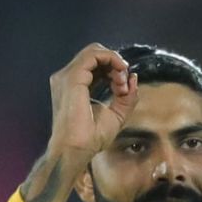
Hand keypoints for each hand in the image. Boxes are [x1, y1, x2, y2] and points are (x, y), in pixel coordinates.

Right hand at [48, 43, 139, 162]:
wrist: (76, 150)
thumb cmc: (91, 139)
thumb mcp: (116, 114)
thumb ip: (126, 97)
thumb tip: (133, 77)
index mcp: (75, 86)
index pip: (96, 65)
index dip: (114, 71)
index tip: (124, 90)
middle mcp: (67, 78)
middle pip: (96, 55)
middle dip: (115, 65)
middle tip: (124, 85)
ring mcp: (67, 76)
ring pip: (95, 51)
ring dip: (115, 63)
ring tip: (121, 83)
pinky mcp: (73, 77)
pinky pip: (94, 55)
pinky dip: (112, 61)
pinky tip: (120, 77)